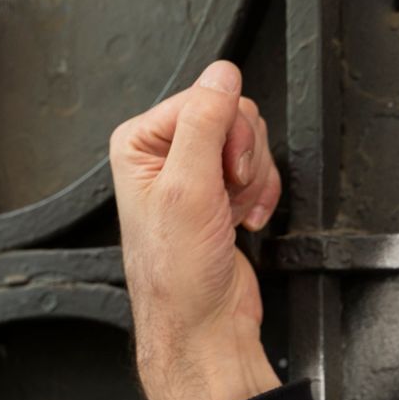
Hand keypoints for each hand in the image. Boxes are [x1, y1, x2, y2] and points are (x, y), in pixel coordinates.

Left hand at [108, 59, 283, 399]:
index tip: (221, 173)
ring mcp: (193, 174)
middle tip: (225, 196)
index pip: (206, 97)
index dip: (227, 134)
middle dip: (243, 159)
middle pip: (234, 117)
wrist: (202, 325)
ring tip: (230, 214)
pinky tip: (241, 220)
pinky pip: (258, 169)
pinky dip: (260, 195)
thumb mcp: (189, 188)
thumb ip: (204, 123)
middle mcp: (162, 154)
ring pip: (251, 143)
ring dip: (253, 181)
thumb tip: (221, 74)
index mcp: (139, 143)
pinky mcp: (219, 193)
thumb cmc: (179, 274)